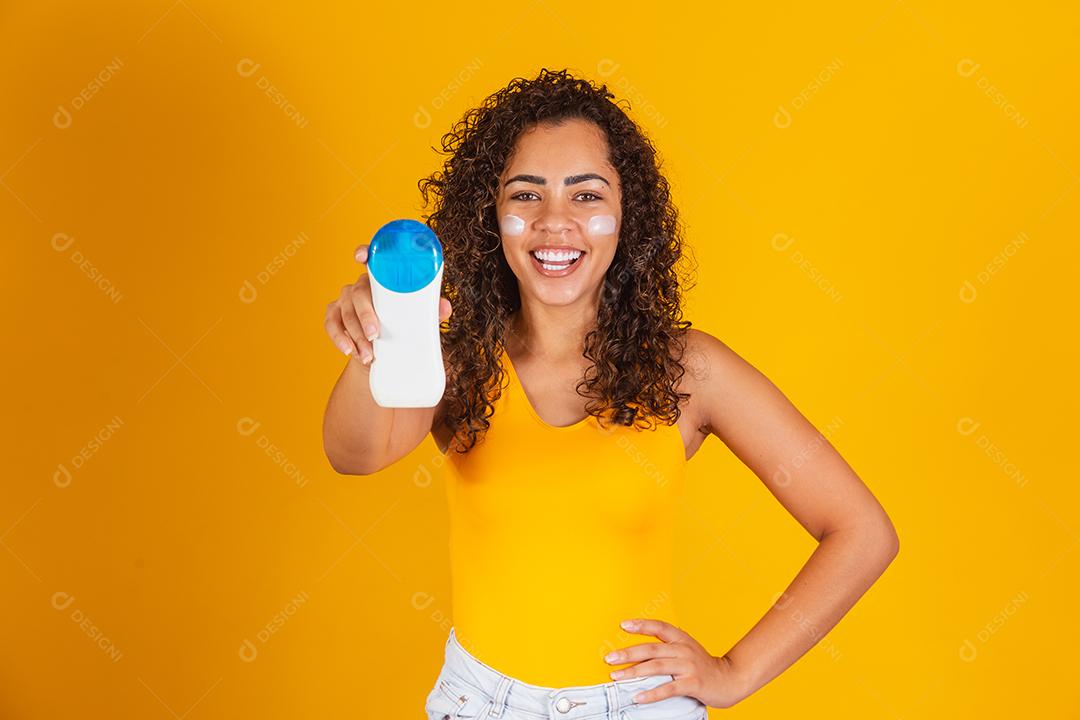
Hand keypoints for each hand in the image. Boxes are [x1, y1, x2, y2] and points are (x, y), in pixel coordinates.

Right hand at [324, 244, 452, 363]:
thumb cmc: (401, 327)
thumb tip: (446, 307)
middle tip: (375, 335)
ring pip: (345, 311)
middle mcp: (361, 286)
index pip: (372, 260)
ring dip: (355, 334)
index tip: (360, 257)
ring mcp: (345, 300)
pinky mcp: (334, 315)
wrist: (381, 353)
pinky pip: (331, 323)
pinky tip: (349, 350)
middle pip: (358, 292)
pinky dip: (339, 338)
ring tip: (368, 354)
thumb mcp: (418, 319)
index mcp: (381, 280)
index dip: (364, 253)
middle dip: (365, 314)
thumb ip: (430, 311)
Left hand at [605, 618, 747, 709]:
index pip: (659, 627)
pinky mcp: (692, 683)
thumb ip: (668, 649)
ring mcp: (688, 666)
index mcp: (681, 639)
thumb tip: (640, 653)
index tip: (623, 625)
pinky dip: (651, 693)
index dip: (641, 625)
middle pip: (651, 649)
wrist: (730, 679)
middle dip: (628, 653)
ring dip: (634, 672)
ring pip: (656, 667)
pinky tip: (638, 696)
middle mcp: (683, 649)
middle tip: (610, 658)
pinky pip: (668, 688)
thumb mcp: (687, 650)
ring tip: (617, 677)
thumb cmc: (704, 666)